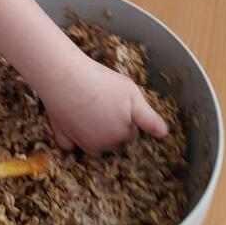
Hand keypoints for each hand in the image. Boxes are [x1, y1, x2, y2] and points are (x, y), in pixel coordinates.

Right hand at [41, 51, 167, 152]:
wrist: (65, 78)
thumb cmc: (102, 83)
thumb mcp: (132, 94)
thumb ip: (149, 118)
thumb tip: (164, 134)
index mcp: (123, 135)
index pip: (131, 135)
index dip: (128, 120)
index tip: (120, 106)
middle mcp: (103, 145)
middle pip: (112, 143)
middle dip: (111, 129)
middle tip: (103, 105)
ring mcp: (81, 143)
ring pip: (92, 146)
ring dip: (94, 135)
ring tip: (88, 111)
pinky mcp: (62, 137)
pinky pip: (69, 146)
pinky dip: (71, 139)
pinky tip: (71, 123)